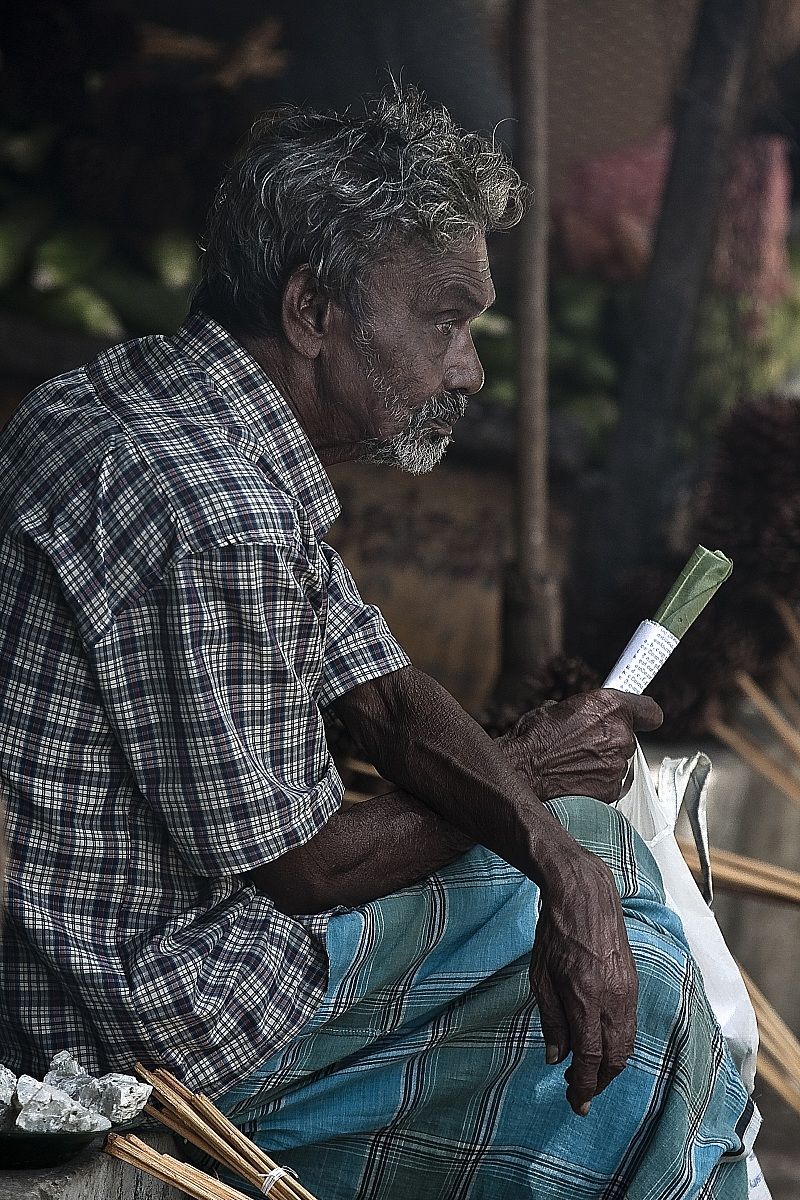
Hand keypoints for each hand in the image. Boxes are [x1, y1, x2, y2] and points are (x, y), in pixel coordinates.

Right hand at [498, 689, 661, 803]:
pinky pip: (611, 782)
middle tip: (584, 742)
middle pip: (628, 738)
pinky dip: (598, 781)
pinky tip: (575, 777)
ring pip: (619, 762)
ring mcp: (618, 764)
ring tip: (573, 762)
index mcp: (609, 706)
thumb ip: (584, 710)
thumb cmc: (533, 739)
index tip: (637, 718)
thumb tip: (588, 716)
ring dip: (603, 762)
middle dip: (610, 740)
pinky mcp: (612, 789)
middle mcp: (620, 735)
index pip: (650, 711)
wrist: (522, 771)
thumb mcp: (557, 708)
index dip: (641, 716)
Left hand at [532, 844, 637, 1114]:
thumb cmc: (554, 934)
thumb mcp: (540, 977)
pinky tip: (601, 1042)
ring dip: (612, 1065)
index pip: (591, 1058)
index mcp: (586, 1000)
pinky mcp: (633, 982)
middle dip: (600, 1082)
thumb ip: (551, 1020)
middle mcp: (613, 1000)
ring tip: (590, 1071)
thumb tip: (556, 1058)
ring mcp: (627, 991)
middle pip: (615, 1058)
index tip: (577, 1104)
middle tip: (581, 1092)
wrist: (586, 897)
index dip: (585, 1086)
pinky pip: (630, 1024)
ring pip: (627, 1043)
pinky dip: (619, 1042)